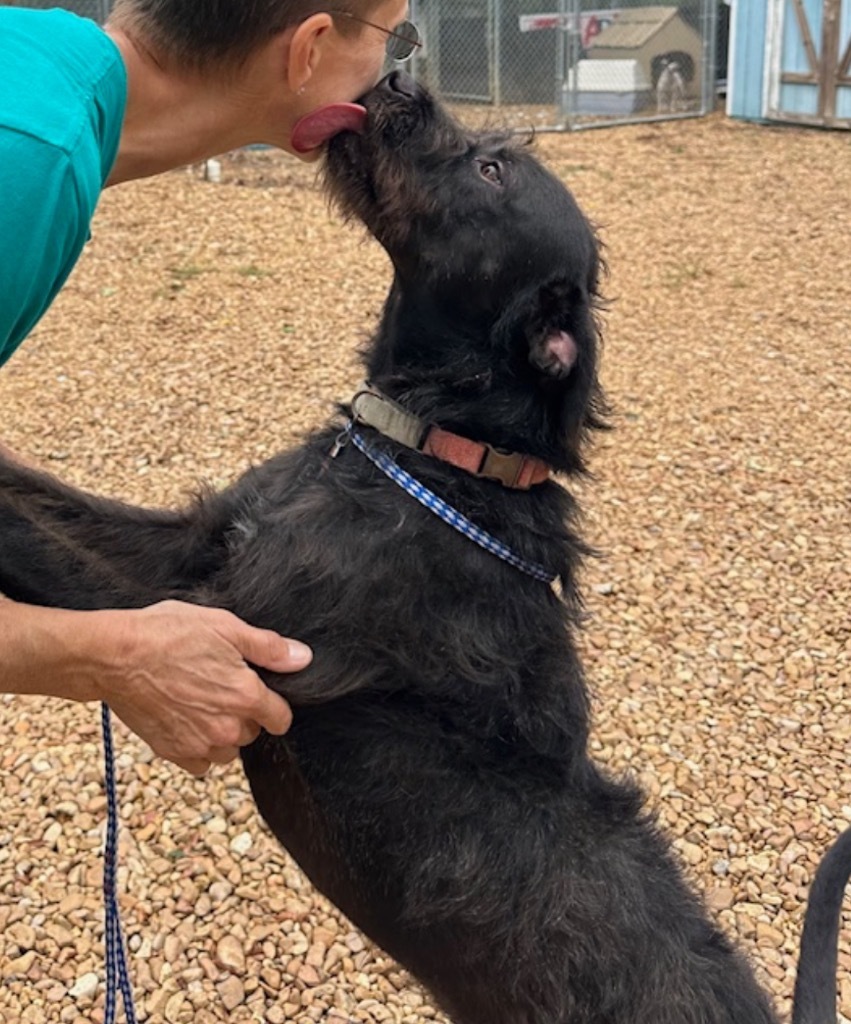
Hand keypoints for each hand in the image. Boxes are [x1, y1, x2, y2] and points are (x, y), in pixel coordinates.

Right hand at [94, 601, 307, 774]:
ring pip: (228, 750)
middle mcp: (227, 727)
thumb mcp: (225, 627)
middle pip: (253, 732)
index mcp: (246, 696)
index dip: (274, 704)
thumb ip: (268, 648)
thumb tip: (303, 658)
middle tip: (221, 687)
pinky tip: (187, 721)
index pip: (281, 719)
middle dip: (245, 714)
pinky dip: (199, 748)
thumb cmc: (168, 634)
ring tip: (203, 704)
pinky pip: (201, 763)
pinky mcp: (172, 752)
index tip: (261, 692)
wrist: (115, 656)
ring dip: (223, 733)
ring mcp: (199, 743)